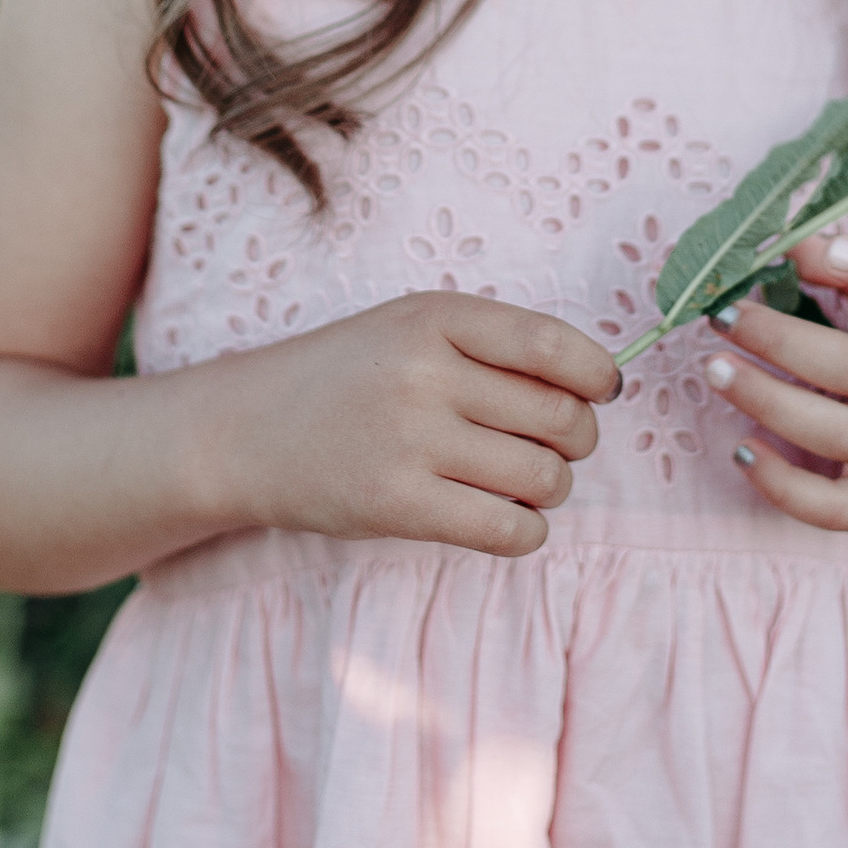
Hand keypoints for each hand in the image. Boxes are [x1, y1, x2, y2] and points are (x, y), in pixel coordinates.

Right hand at [218, 294, 618, 558]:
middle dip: (576, 439)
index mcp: (436, 316)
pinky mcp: (396, 505)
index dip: (598, 376)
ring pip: (544, 477)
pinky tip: (503, 518)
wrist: (246, 430)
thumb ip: (494, 346)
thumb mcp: (411, 329)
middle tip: (550, 446)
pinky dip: (526, 531)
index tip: (601, 392)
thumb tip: (600, 386)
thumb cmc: (347, 379)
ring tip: (519, 482)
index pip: (554, 345)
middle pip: (561, 418)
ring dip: (550, 488)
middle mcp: (424, 372)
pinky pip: (509, 530)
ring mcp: (409, 440)